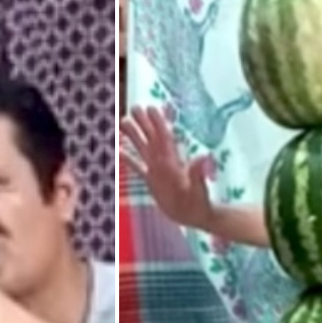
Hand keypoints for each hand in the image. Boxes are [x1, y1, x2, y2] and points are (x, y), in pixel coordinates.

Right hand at [119, 106, 215, 229]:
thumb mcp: (198, 189)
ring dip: (133, 136)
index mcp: (174, 162)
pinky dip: (127, 159)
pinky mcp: (151, 182)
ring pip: (142, 149)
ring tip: (122, 122)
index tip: (150, 107)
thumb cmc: (198, 203)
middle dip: (143, 123)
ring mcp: (157, 171)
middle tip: (133, 107)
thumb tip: (203, 157)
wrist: (194, 215)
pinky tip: (118, 151)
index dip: (157, 123)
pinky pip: (137, 167)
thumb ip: (198, 174)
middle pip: (151, 138)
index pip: (164, 138)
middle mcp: (164, 163)